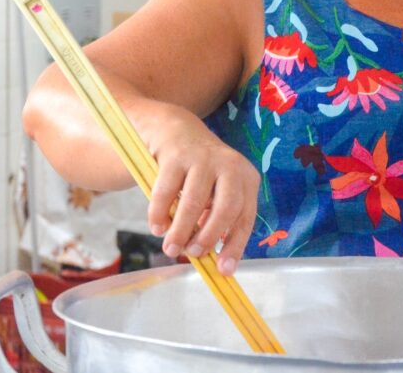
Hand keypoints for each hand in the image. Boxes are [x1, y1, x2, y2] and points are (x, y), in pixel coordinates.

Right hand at [142, 102, 260, 275]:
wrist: (177, 132)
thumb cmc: (202, 173)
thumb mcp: (217, 192)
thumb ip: (216, 220)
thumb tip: (213, 260)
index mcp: (246, 179)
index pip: (245, 217)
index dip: (235, 246)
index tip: (223, 271)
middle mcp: (230, 166)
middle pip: (226, 207)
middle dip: (209, 236)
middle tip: (193, 254)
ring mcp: (203, 159)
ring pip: (194, 201)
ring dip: (181, 229)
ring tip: (170, 248)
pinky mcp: (176, 156)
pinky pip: (167, 191)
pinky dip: (160, 213)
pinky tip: (157, 227)